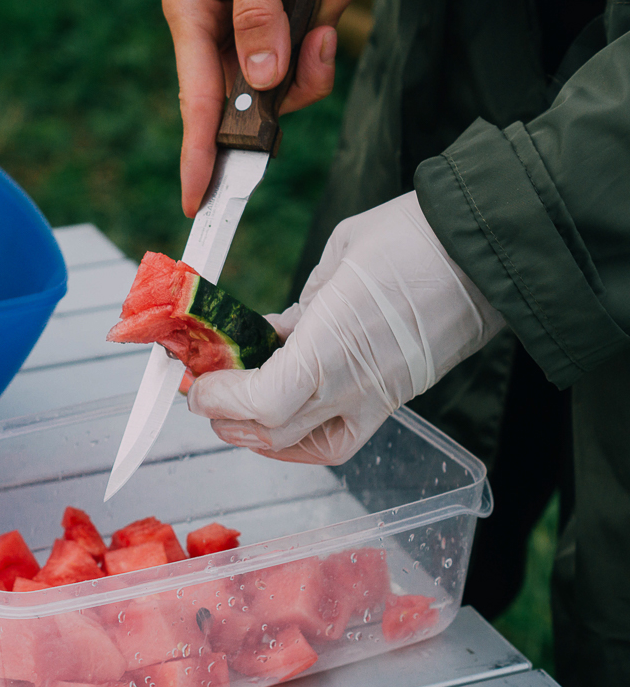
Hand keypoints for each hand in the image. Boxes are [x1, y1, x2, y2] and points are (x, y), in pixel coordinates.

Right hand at [162, 0, 369, 215]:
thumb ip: (257, 13)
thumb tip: (262, 82)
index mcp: (193, 8)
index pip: (196, 99)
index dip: (198, 153)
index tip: (200, 200)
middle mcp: (223, 22)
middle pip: (262, 93)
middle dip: (299, 68)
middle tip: (314, 27)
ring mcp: (264, 17)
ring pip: (304, 59)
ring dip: (327, 3)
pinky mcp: (298, 4)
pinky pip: (330, 17)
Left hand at [186, 192, 505, 464]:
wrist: (486, 251)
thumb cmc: (412, 239)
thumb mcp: (335, 260)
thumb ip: (299, 309)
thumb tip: (275, 331)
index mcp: (333, 346)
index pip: (263, 402)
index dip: (221, 398)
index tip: (199, 381)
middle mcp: (354, 387)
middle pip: (272, 431)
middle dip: (225, 417)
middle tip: (203, 391)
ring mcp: (376, 400)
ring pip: (303, 447)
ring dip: (257, 436)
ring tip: (233, 411)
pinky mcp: (392, 402)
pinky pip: (337, 439)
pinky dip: (298, 440)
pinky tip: (279, 420)